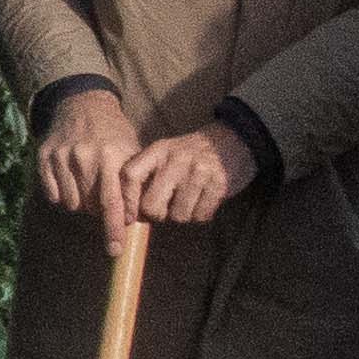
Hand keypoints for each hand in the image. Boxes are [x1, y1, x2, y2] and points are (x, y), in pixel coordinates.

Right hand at [33, 85, 140, 215]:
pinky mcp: (44, 158)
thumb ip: (136, 183)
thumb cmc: (113, 133)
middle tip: (104, 205)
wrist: (83, 105)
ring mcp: (62, 157)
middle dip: (100, 214)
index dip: (115, 228)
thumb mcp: (131, 150)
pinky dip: (63, 196)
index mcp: (111, 156)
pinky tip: (71, 182)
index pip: (112, 203)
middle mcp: (85, 156)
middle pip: (90, 207)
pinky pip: (53, 195)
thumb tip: (141, 219)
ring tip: (88, 189)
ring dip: (81, 205)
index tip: (116, 247)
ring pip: (71, 204)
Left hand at [122, 124, 250, 226]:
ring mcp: (199, 171)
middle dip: (157, 215)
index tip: (128, 217)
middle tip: (166, 208)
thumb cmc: (190, 155)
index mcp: (158, 150)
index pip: (130, 175)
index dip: (126, 200)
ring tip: (188, 200)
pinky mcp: (219, 184)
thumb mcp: (165, 155)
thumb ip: (147, 176)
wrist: (232, 141)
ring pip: (178, 216)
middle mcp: (177, 159)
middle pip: (152, 205)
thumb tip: (129, 214)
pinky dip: (200, 215)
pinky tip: (203, 201)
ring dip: (182, 215)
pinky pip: (200, 216)